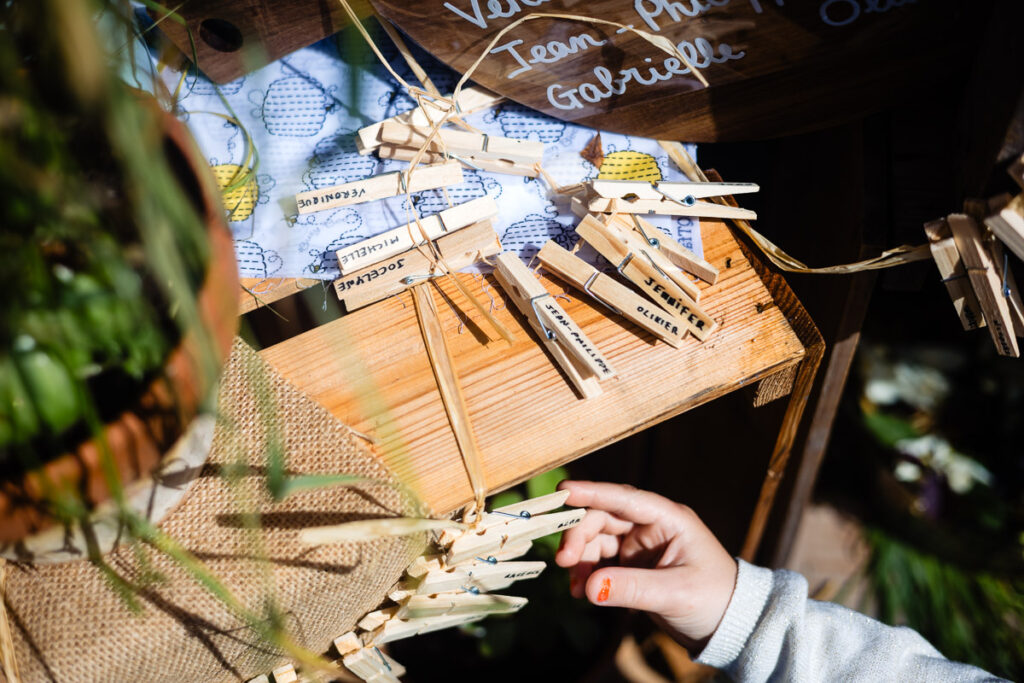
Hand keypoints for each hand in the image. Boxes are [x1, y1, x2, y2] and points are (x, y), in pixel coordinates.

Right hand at [555, 480, 737, 649]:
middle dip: (580, 536)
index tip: (564, 490)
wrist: (727, 627)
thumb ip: (632, 588)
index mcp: (669, 519)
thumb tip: (590, 587)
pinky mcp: (631, 566)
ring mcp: (639, 545)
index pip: (626, 499)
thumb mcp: (676, 593)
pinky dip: (587, 575)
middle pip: (603, 518)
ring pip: (597, 540)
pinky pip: (599, 562)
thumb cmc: (715, 600)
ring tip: (576, 587)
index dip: (594, 492)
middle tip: (563, 561)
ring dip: (581, 559)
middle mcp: (651, 527)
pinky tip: (582, 592)